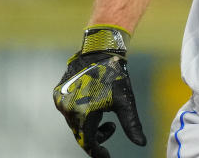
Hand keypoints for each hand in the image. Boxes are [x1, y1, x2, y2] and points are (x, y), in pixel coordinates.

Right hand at [53, 26, 146, 156]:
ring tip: (104, 113)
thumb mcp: (125, 102)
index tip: (107, 156)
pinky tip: (94, 105)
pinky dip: (80, 114)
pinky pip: (68, 111)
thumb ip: (132, 125)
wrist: (100, 50)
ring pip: (74, 123)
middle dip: (96, 136)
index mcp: (83, 114)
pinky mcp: (57, 93)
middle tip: (111, 128)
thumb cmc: (115, 76)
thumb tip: (141, 144)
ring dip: (88, 124)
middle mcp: (67, 109)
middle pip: (80, 134)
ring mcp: (60, 101)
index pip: (88, 143)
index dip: (98, 152)